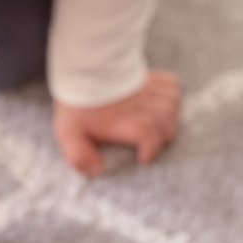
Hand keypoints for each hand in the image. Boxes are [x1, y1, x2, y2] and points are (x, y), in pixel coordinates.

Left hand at [52, 69, 180, 177]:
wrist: (84, 70)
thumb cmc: (79, 105)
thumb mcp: (69, 133)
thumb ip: (80, 155)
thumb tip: (97, 171)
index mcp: (121, 120)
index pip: (147, 134)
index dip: (151, 148)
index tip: (144, 158)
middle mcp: (138, 105)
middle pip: (165, 123)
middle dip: (163, 138)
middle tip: (151, 144)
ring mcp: (147, 89)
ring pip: (172, 106)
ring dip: (170, 119)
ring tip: (159, 128)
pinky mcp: (152, 78)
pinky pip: (172, 85)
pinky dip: (173, 96)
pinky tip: (163, 105)